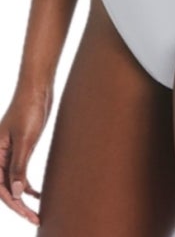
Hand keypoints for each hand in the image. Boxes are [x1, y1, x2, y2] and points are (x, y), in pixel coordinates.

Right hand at [0, 84, 51, 226]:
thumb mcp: (25, 140)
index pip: (0, 187)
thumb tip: (17, 193)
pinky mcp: (20, 148)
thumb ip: (18, 166)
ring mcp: (9, 152)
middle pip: (5, 188)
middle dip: (19, 205)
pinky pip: (20, 172)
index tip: (27, 214)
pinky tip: (38, 193)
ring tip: (38, 211)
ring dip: (24, 197)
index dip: (13, 203)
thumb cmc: (29, 110)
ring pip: (13, 181)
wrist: (37, 88)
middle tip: (35, 219)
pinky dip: (28, 184)